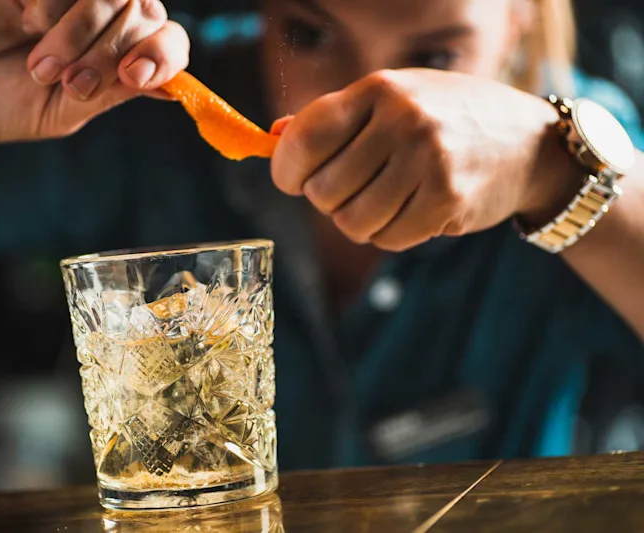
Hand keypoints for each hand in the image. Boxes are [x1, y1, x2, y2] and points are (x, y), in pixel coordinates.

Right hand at [0, 0, 188, 143]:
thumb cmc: (9, 103)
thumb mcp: (67, 110)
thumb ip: (115, 93)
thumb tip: (173, 89)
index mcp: (123, 53)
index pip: (169, 41)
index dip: (162, 54)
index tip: (134, 76)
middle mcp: (107, 17)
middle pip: (143, 13)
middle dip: (108, 55)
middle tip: (72, 85)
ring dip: (79, 34)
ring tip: (42, 67)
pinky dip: (49, 7)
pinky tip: (25, 23)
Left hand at [271, 69, 579, 250]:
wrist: (529, 143)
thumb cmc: (447, 120)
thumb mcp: (394, 100)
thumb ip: (336, 118)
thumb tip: (275, 136)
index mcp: (379, 89)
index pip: (304, 138)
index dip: (286, 171)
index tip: (293, 181)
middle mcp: (402, 119)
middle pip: (322, 190)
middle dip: (329, 201)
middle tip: (355, 191)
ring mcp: (427, 159)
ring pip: (351, 223)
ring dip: (360, 223)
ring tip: (385, 203)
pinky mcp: (447, 199)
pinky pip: (387, 239)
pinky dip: (390, 235)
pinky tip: (412, 213)